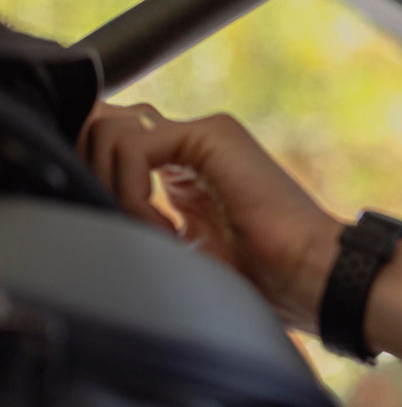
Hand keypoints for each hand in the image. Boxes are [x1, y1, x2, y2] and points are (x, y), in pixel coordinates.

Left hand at [79, 103, 343, 331]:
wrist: (310, 275)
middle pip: (102, 127)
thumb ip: (138, 222)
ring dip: (114, 188)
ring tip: (154, 233)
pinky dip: (131, 190)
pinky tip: (164, 226)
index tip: (121, 235)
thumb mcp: (178, 253)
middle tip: (128, 228)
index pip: (110, 147)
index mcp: (184, 171)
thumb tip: (86, 206)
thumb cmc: (260, 280)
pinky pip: (132, 145)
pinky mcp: (210, 134)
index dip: (95, 182)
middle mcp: (191, 144)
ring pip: (108, 130)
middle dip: (94, 175)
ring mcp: (203, 134)